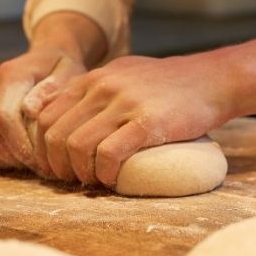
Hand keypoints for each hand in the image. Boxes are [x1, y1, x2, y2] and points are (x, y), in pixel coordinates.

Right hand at [0, 47, 86, 169]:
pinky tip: (9, 155)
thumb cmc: (62, 71)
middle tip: (34, 165)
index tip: (39, 161)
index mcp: (11, 73)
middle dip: (9, 155)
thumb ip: (52, 90)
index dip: (19, 145)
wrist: (47, 58)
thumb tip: (29, 109)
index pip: (3, 117)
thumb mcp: (69, 74)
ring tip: (23, 161)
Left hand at [31, 52, 236, 185]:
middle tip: (68, 179)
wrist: (212, 80)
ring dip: (78, 172)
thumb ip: (95, 89)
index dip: (42, 146)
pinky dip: (103, 173)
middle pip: (55, 133)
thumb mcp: (123, 73)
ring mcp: (124, 104)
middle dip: (55, 164)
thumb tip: (66, 110)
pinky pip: (109, 154)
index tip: (53, 164)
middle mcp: (102, 87)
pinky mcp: (147, 123)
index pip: (45, 114)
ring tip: (91, 182)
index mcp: (93, 79)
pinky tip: (111, 180)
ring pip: (76, 145)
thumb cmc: (167, 83)